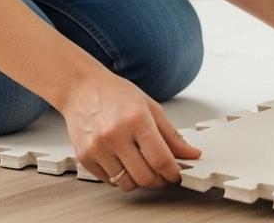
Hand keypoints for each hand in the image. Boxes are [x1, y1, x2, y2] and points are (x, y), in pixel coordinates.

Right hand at [59, 72, 200, 191]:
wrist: (82, 89)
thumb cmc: (115, 94)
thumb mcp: (150, 106)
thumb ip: (171, 134)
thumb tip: (191, 154)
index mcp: (136, 119)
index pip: (161, 159)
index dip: (173, 172)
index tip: (177, 174)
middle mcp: (115, 135)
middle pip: (145, 176)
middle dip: (159, 180)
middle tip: (163, 174)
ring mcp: (97, 148)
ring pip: (127, 184)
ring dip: (139, 181)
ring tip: (142, 167)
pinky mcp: (84, 158)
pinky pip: (109, 182)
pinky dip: (120, 177)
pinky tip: (123, 162)